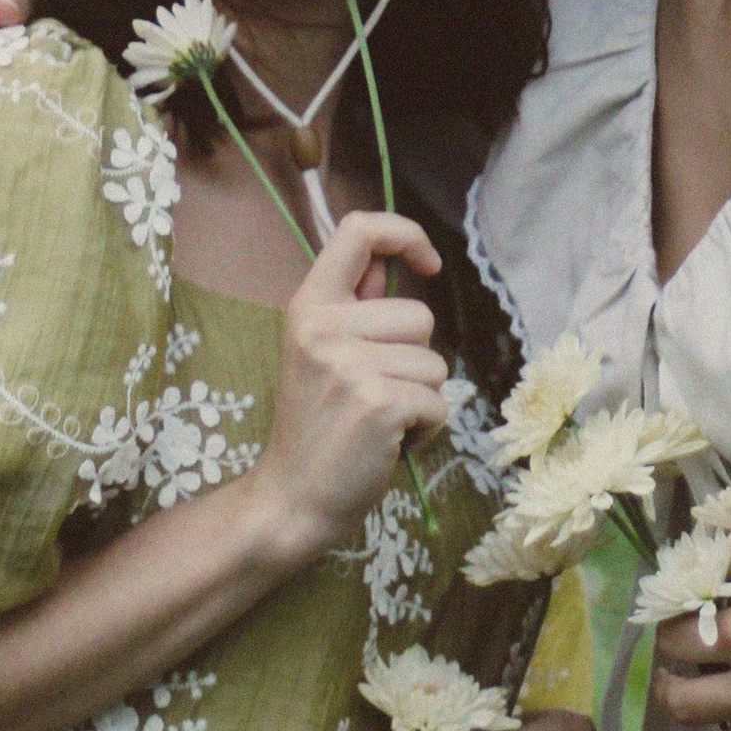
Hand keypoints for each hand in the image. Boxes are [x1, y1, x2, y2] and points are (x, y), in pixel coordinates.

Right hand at [256, 214, 450, 556]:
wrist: (290, 500)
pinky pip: (439, 403)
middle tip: (370, 396)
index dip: (405, 235)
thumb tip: (392, 264)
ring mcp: (351, 366)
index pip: (360, 230)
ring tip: (376, 422)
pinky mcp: (380, 403)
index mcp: (308, 306)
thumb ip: (354, 307)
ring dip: (419, 399)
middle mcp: (325, 327)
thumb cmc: (315, 427)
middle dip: (413, 360)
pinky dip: (425, 430)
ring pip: (435, 364)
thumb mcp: (319, 353)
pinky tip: (386, 444)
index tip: (427, 266)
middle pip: (420, 315)